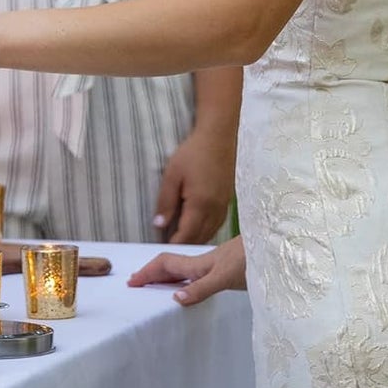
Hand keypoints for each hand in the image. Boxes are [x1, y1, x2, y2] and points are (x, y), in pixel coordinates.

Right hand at [127, 235, 245, 306]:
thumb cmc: (254, 261)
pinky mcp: (228, 267)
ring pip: (184, 268)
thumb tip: (175, 298)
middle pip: (171, 265)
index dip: (147, 272)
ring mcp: (216, 264)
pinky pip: (197, 273)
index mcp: (200, 264)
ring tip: (156, 284)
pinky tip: (191, 283)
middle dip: (151, 273)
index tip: (131, 282)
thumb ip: (202, 288)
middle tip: (136, 282)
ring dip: (166, 275)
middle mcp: (205, 263)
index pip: (166, 265)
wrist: (278, 246)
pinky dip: (184, 278)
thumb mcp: (227, 277)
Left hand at [152, 128, 233, 243]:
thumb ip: (165, 202)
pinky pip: (217, 225)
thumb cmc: (193, 153)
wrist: (220, 138)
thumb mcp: (172, 174)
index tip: (162, 249)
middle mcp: (215, 210)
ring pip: (210, 233)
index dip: (175, 244)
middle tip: (170, 247)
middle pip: (200, 237)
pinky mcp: (228, 202)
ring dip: (196, 239)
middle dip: (185, 245)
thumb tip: (159, 225)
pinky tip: (198, 228)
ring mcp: (224, 207)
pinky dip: (207, 231)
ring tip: (181, 240)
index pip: (187, 235)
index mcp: (200, 205)